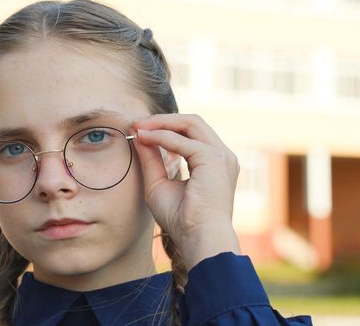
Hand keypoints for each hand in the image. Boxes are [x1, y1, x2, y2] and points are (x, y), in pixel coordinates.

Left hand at [132, 114, 240, 270]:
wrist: (198, 238)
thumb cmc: (181, 220)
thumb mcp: (158, 184)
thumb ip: (151, 160)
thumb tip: (138, 136)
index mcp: (213, 162)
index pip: (190, 134)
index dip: (164, 128)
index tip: (138, 130)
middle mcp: (221, 155)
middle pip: (192, 123)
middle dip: (163, 120)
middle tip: (137, 123)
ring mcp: (221, 155)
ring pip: (191, 124)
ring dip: (162, 123)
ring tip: (139, 127)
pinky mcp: (214, 159)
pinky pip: (183, 140)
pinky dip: (162, 136)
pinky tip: (144, 138)